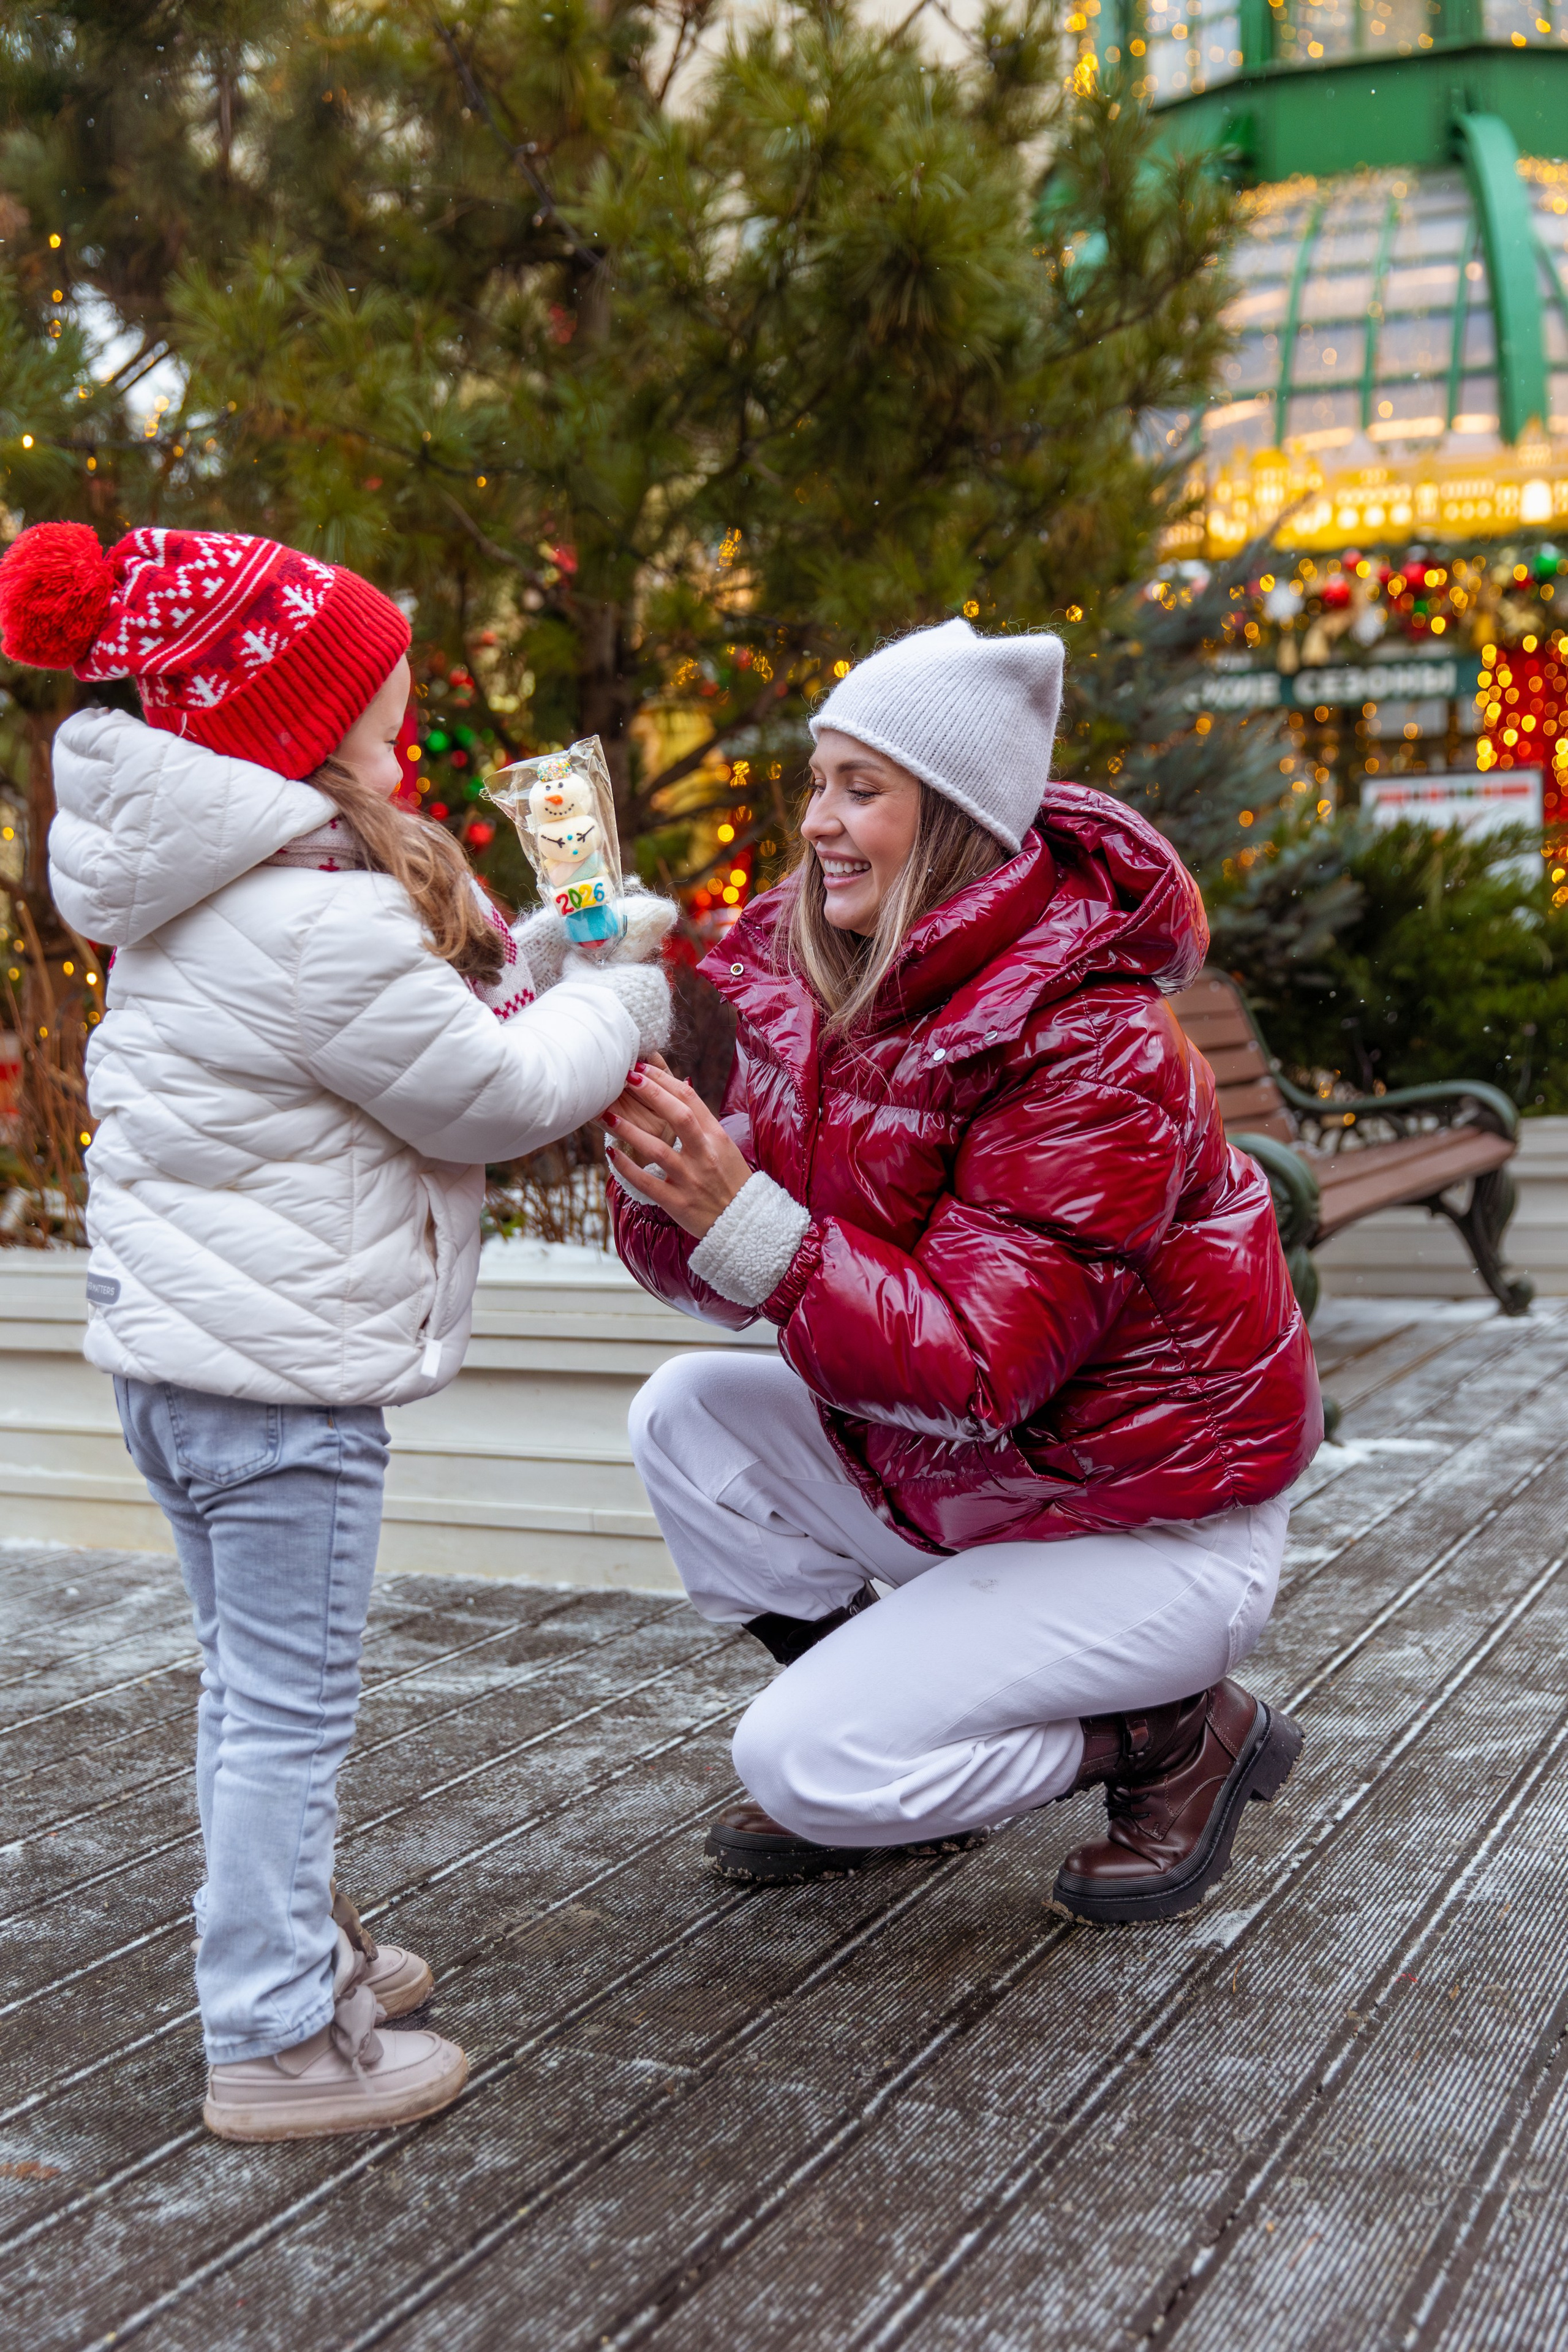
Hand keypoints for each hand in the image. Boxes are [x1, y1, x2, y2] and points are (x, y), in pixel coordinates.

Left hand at [603, 1060, 752, 1238]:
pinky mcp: (677, 1202)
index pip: (690, 1099)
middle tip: (625, 1078)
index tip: (642, 1069)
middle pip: (677, 1116)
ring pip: (657, 1149)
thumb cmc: (730, 1181)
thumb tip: (679, 1089)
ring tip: (607, 1115)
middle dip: (650, 1094)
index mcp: (716, 1137)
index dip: (664, 1080)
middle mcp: (704, 1155)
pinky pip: (646, 1182)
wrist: (744, 1222)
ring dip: (629, 1130)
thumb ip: (701, 1122)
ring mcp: (690, 1179)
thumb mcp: (723, 1147)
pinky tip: (611, 1153)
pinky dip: (627, 1167)